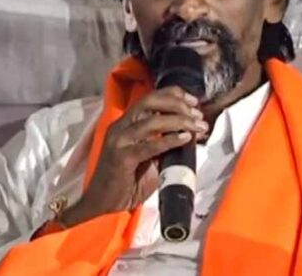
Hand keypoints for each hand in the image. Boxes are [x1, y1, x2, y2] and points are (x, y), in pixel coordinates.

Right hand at [61, 87, 207, 226]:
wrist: (103, 206)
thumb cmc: (128, 183)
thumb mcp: (151, 158)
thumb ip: (167, 144)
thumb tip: (193, 134)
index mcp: (127, 123)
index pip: (150, 97)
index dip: (174, 94)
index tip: (194, 102)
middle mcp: (121, 126)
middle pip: (150, 102)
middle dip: (177, 103)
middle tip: (197, 114)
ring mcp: (119, 140)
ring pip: (151, 121)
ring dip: (179, 121)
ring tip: (197, 126)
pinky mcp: (121, 157)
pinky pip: (149, 145)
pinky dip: (170, 140)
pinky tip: (185, 138)